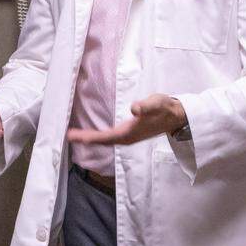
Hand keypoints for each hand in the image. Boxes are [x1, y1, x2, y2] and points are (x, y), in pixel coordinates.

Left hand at [66, 94, 185, 146]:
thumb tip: (134, 109)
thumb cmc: (165, 109)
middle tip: (68, 135)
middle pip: (101, 141)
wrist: (176, 117)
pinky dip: (98, 136)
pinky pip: (109, 138)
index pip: (104, 137)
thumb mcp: (155, 104)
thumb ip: (145, 106)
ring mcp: (127, 137)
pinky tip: (93, 134)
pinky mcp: (129, 134)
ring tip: (75, 135)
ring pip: (105, 140)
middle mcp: (126, 138)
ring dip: (90, 138)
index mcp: (128, 133)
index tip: (73, 136)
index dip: (88, 137)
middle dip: (85, 138)